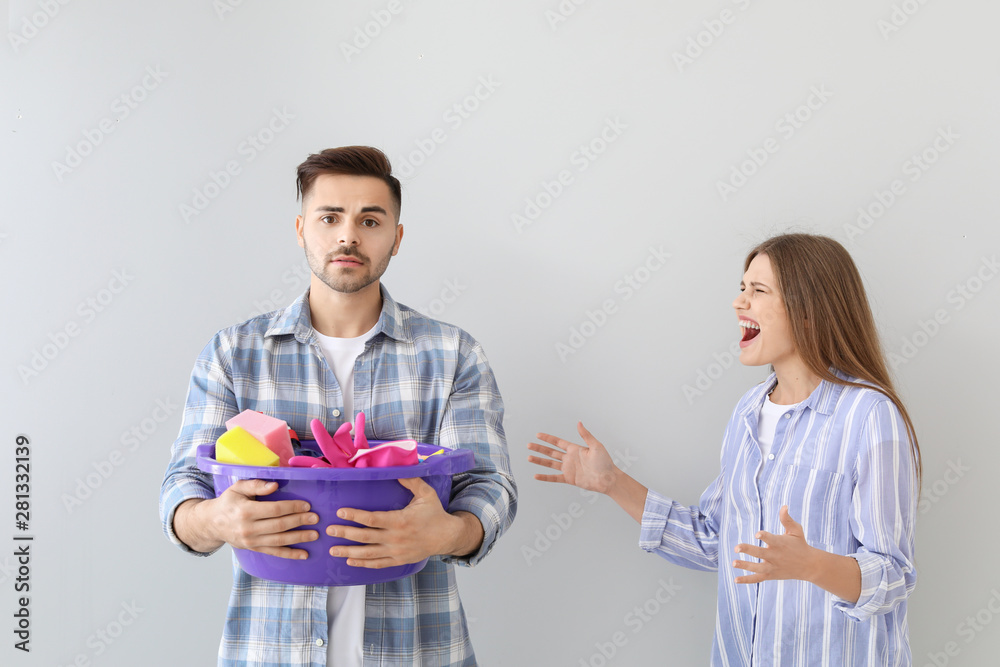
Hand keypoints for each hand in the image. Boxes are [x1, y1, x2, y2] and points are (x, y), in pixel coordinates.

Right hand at [206, 479, 318, 558]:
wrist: (211, 523)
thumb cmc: (228, 502)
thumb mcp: (238, 488)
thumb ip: (256, 484)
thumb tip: (275, 485)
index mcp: (246, 511)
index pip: (274, 509)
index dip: (292, 507)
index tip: (307, 505)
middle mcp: (248, 528)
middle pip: (279, 526)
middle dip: (299, 522)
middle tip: (316, 518)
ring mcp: (251, 541)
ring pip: (279, 541)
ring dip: (299, 538)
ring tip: (315, 535)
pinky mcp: (254, 549)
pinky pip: (274, 553)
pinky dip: (290, 554)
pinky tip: (304, 554)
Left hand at [327, 477, 478, 567]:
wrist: (447, 536)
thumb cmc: (435, 513)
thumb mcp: (426, 493)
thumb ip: (411, 481)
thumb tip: (396, 468)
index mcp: (400, 520)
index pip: (372, 519)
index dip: (355, 515)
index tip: (341, 512)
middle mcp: (396, 537)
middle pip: (365, 537)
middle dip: (345, 533)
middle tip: (329, 531)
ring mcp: (396, 551)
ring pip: (368, 553)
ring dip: (349, 552)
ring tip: (333, 550)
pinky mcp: (398, 560)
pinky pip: (378, 563)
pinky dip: (363, 563)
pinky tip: (350, 561)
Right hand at [527, 422, 619, 493]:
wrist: (608, 479)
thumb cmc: (605, 462)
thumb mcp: (596, 446)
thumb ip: (586, 435)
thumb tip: (579, 423)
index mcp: (575, 449)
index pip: (558, 442)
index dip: (548, 438)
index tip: (538, 435)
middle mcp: (570, 458)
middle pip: (551, 452)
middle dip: (539, 448)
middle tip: (528, 445)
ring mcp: (568, 469)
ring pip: (550, 464)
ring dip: (539, 461)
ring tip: (529, 458)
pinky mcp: (569, 479)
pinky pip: (554, 478)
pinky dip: (545, 477)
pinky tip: (536, 476)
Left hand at [732, 506, 818, 583]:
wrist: (810, 566)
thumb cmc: (800, 545)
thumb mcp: (796, 531)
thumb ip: (787, 520)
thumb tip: (784, 506)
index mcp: (780, 544)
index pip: (771, 539)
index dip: (764, 536)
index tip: (757, 534)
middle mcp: (775, 556)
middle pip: (760, 553)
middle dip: (748, 550)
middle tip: (737, 548)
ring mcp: (773, 567)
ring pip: (757, 567)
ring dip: (745, 566)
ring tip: (734, 563)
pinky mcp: (771, 575)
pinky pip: (758, 578)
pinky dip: (747, 580)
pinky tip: (735, 580)